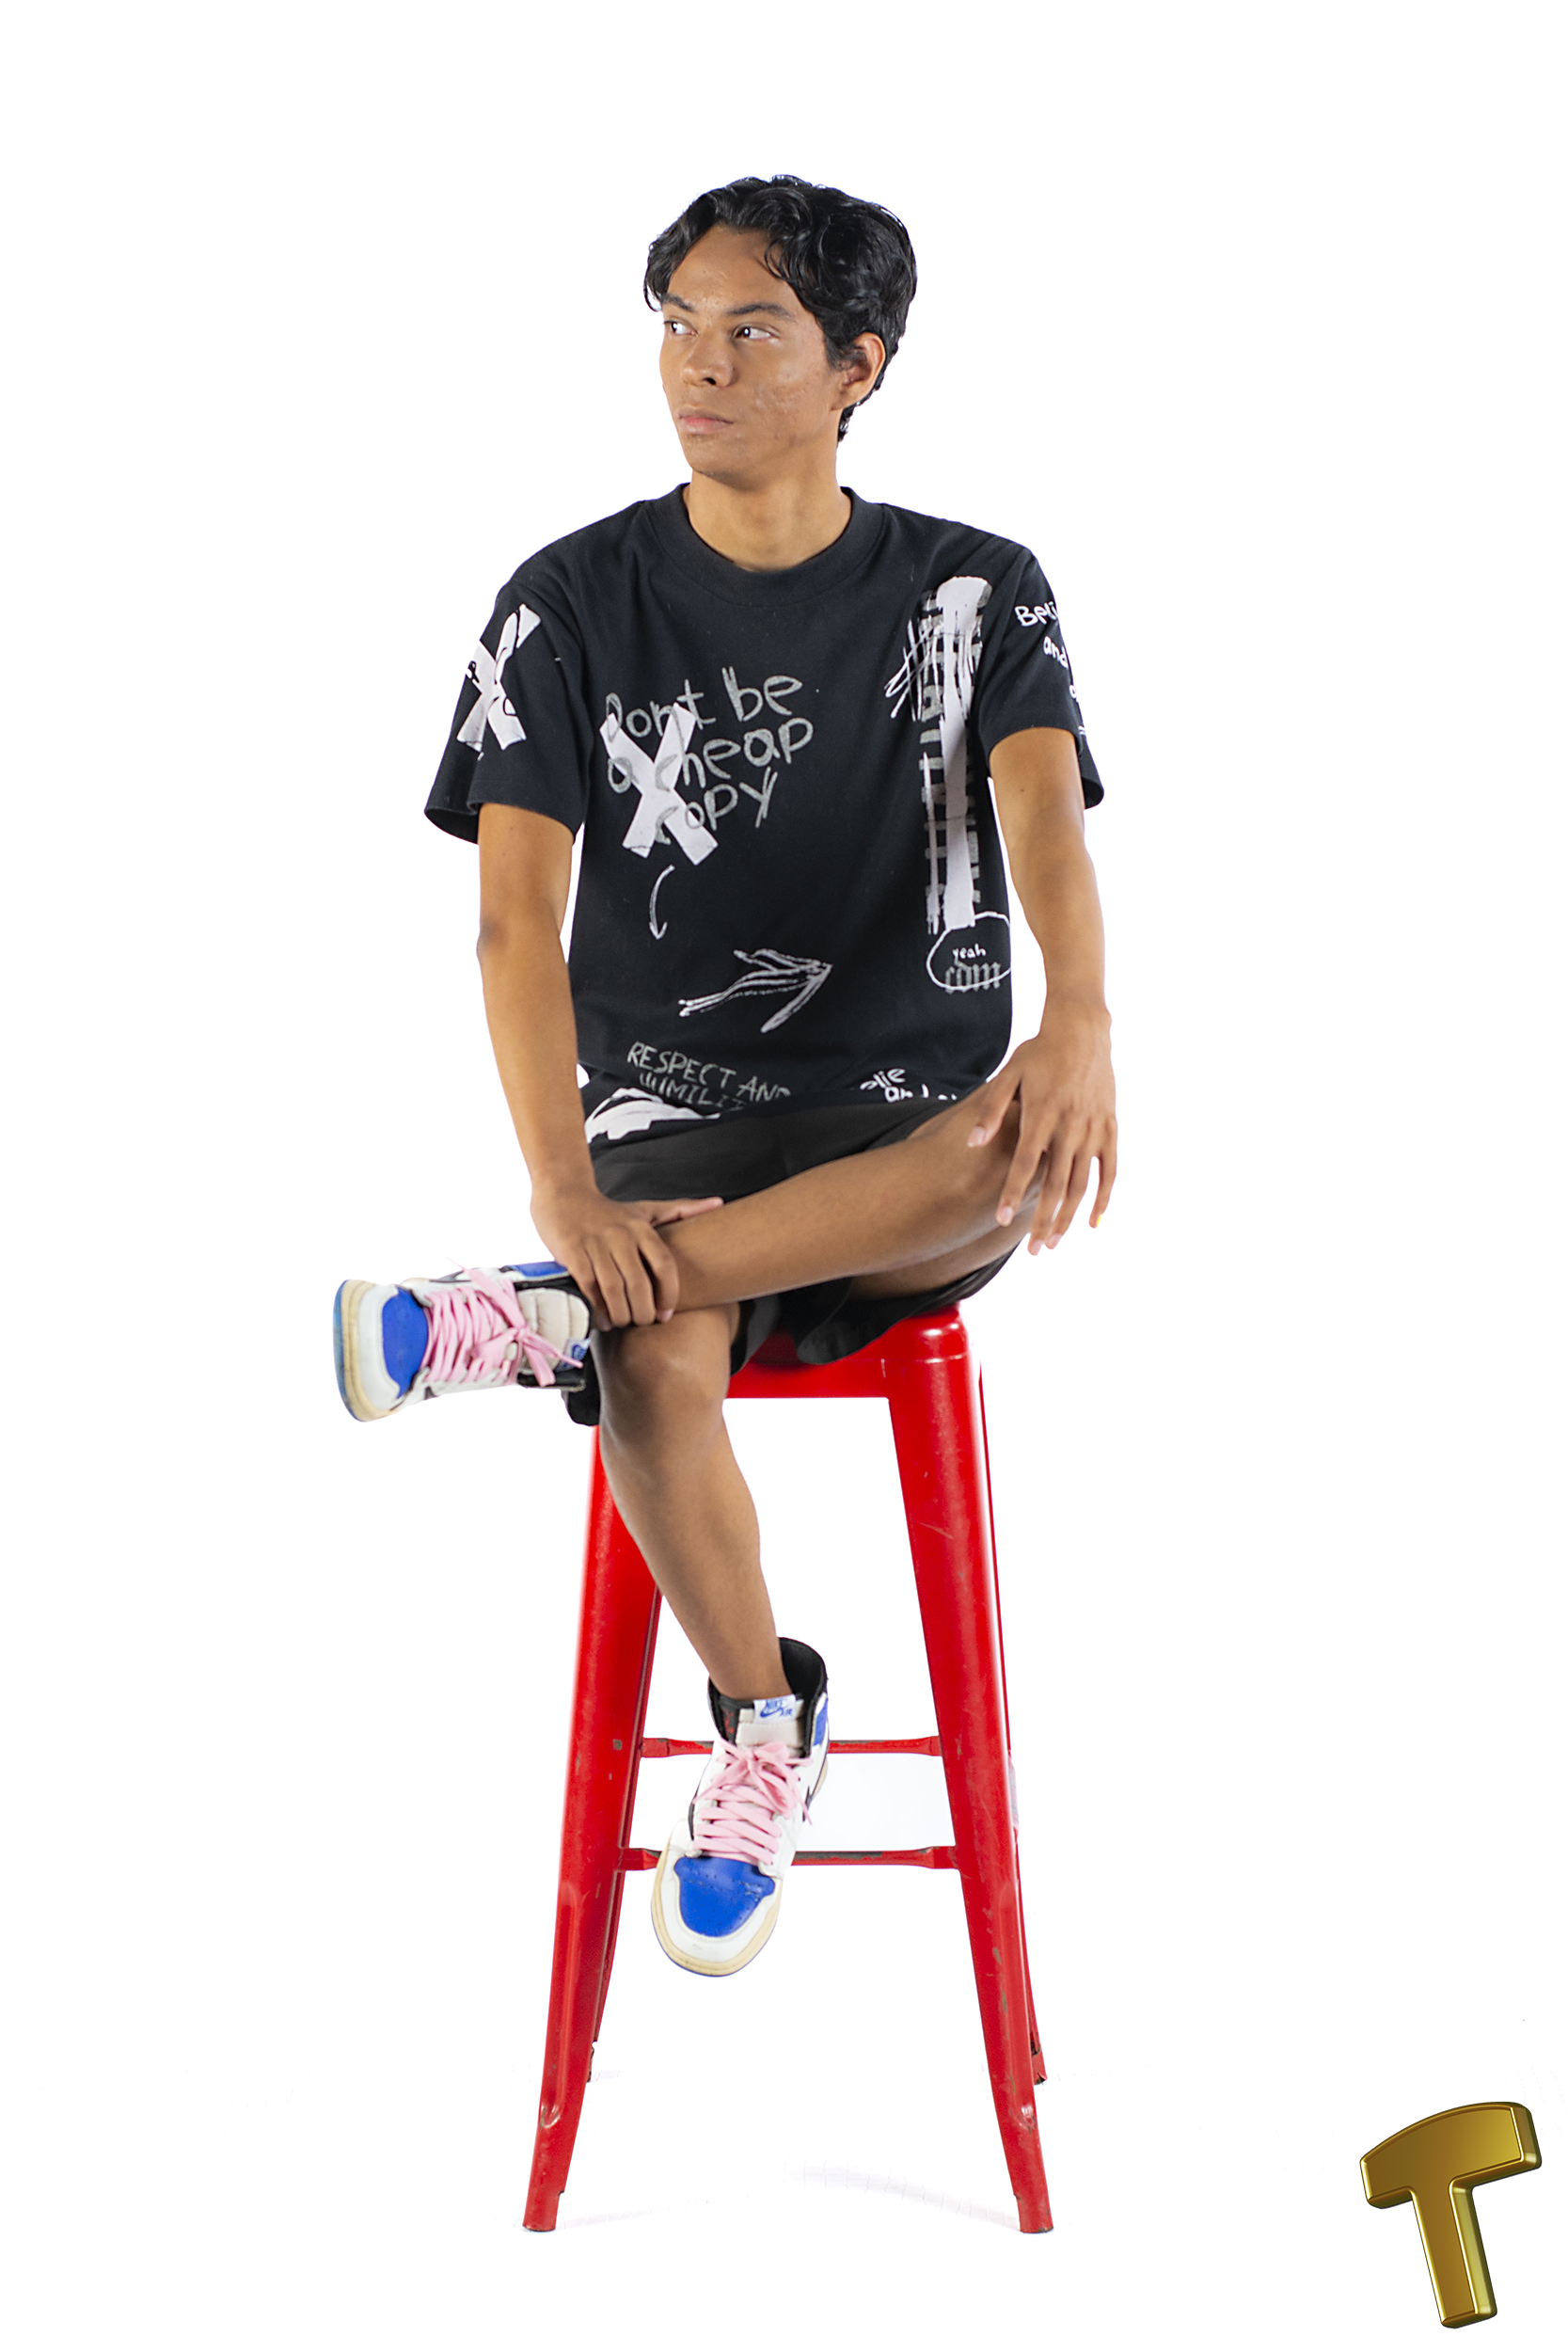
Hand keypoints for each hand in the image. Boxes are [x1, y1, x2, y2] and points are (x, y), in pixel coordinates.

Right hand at [530, 1180, 722, 1327]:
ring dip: (620, 1314)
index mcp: (641, 1228)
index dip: (668, 1294)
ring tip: (623, 1322)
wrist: (564, 1196)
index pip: (664, 1266)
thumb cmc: (610, 1211)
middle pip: (639, 1283)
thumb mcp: (646, 1208)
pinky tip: (603, 1319)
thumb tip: (720, 1203)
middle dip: (643, 1311)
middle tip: (642, 1322)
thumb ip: (682, 1210)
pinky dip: (598, 1309)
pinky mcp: (573, 1254)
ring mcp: (595, 1245)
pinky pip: (589, 1288)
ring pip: (613, 1289)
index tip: (666, 1314)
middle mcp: (620, 1236)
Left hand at [964, 1001, 1116, 1252]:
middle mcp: (1070, 1125)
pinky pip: (1110, 1170)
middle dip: (1043, 1220)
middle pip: (1055, 1183)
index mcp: (1042, 1113)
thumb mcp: (1009, 1074)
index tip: (1001, 1220)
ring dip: (1069, 1217)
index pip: (1025, 1163)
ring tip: (1054, 1243)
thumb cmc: (1040, 1053)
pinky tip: (1093, 1222)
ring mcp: (1094, 1128)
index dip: (1013, 1192)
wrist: (1084, 1030)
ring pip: (1082, 1183)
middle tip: (1032, 1251)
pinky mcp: (1110, 1128)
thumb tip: (972, 1142)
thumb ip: (991, 1110)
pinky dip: (1103, 1197)